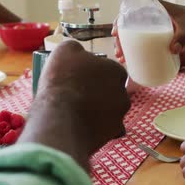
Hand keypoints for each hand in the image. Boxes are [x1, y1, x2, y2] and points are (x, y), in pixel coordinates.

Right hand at [29, 41, 130, 158]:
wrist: (60, 119)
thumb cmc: (62, 80)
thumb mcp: (64, 51)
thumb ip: (76, 49)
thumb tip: (79, 53)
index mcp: (115, 70)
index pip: (107, 70)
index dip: (90, 74)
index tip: (77, 79)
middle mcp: (124, 93)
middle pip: (110, 91)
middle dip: (96, 93)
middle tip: (75, 96)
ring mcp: (120, 116)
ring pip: (108, 112)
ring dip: (96, 112)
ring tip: (75, 114)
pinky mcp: (112, 135)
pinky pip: (105, 131)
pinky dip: (95, 130)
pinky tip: (80, 128)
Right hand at [112, 1, 184, 61]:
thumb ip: (182, 38)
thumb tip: (173, 50)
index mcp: (152, 6)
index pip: (130, 11)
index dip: (119, 21)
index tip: (115, 33)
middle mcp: (147, 14)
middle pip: (126, 25)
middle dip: (119, 40)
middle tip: (119, 52)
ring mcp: (149, 25)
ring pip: (130, 34)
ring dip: (123, 46)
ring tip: (121, 59)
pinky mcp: (152, 35)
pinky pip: (138, 40)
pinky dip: (131, 49)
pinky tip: (126, 60)